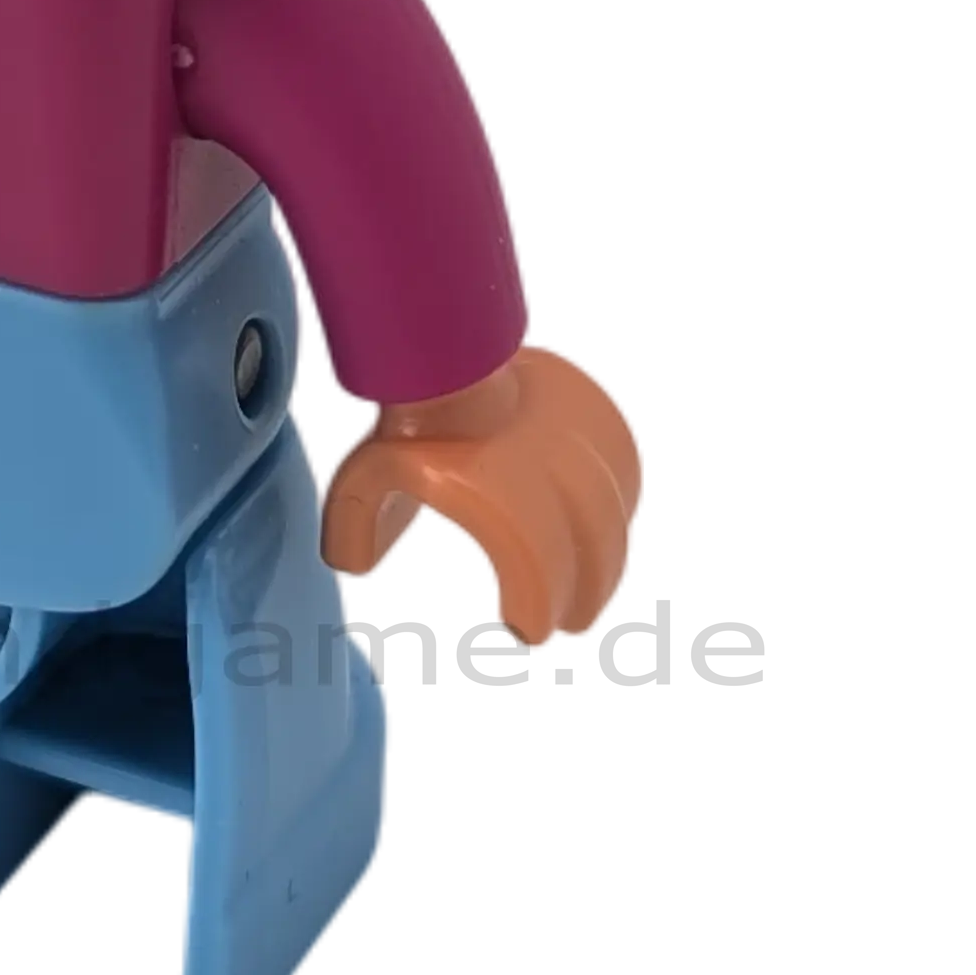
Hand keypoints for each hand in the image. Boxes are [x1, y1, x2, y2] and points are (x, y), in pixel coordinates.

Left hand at [320, 343, 641, 649]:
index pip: (540, 589)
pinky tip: (613, 520)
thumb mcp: (366, 478)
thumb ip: (356, 528)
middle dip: (580, 603)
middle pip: (592, 566)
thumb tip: (350, 565)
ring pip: (616, 524)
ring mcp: (590, 458)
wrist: (453, 343)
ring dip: (608, 561)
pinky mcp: (604, 425)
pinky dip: (620, 506)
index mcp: (514, 520)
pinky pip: (625, 477)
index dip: (535, 616)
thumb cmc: (410, 416)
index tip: (524, 631)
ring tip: (595, 584)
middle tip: (568, 621)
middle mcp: (564, 496)